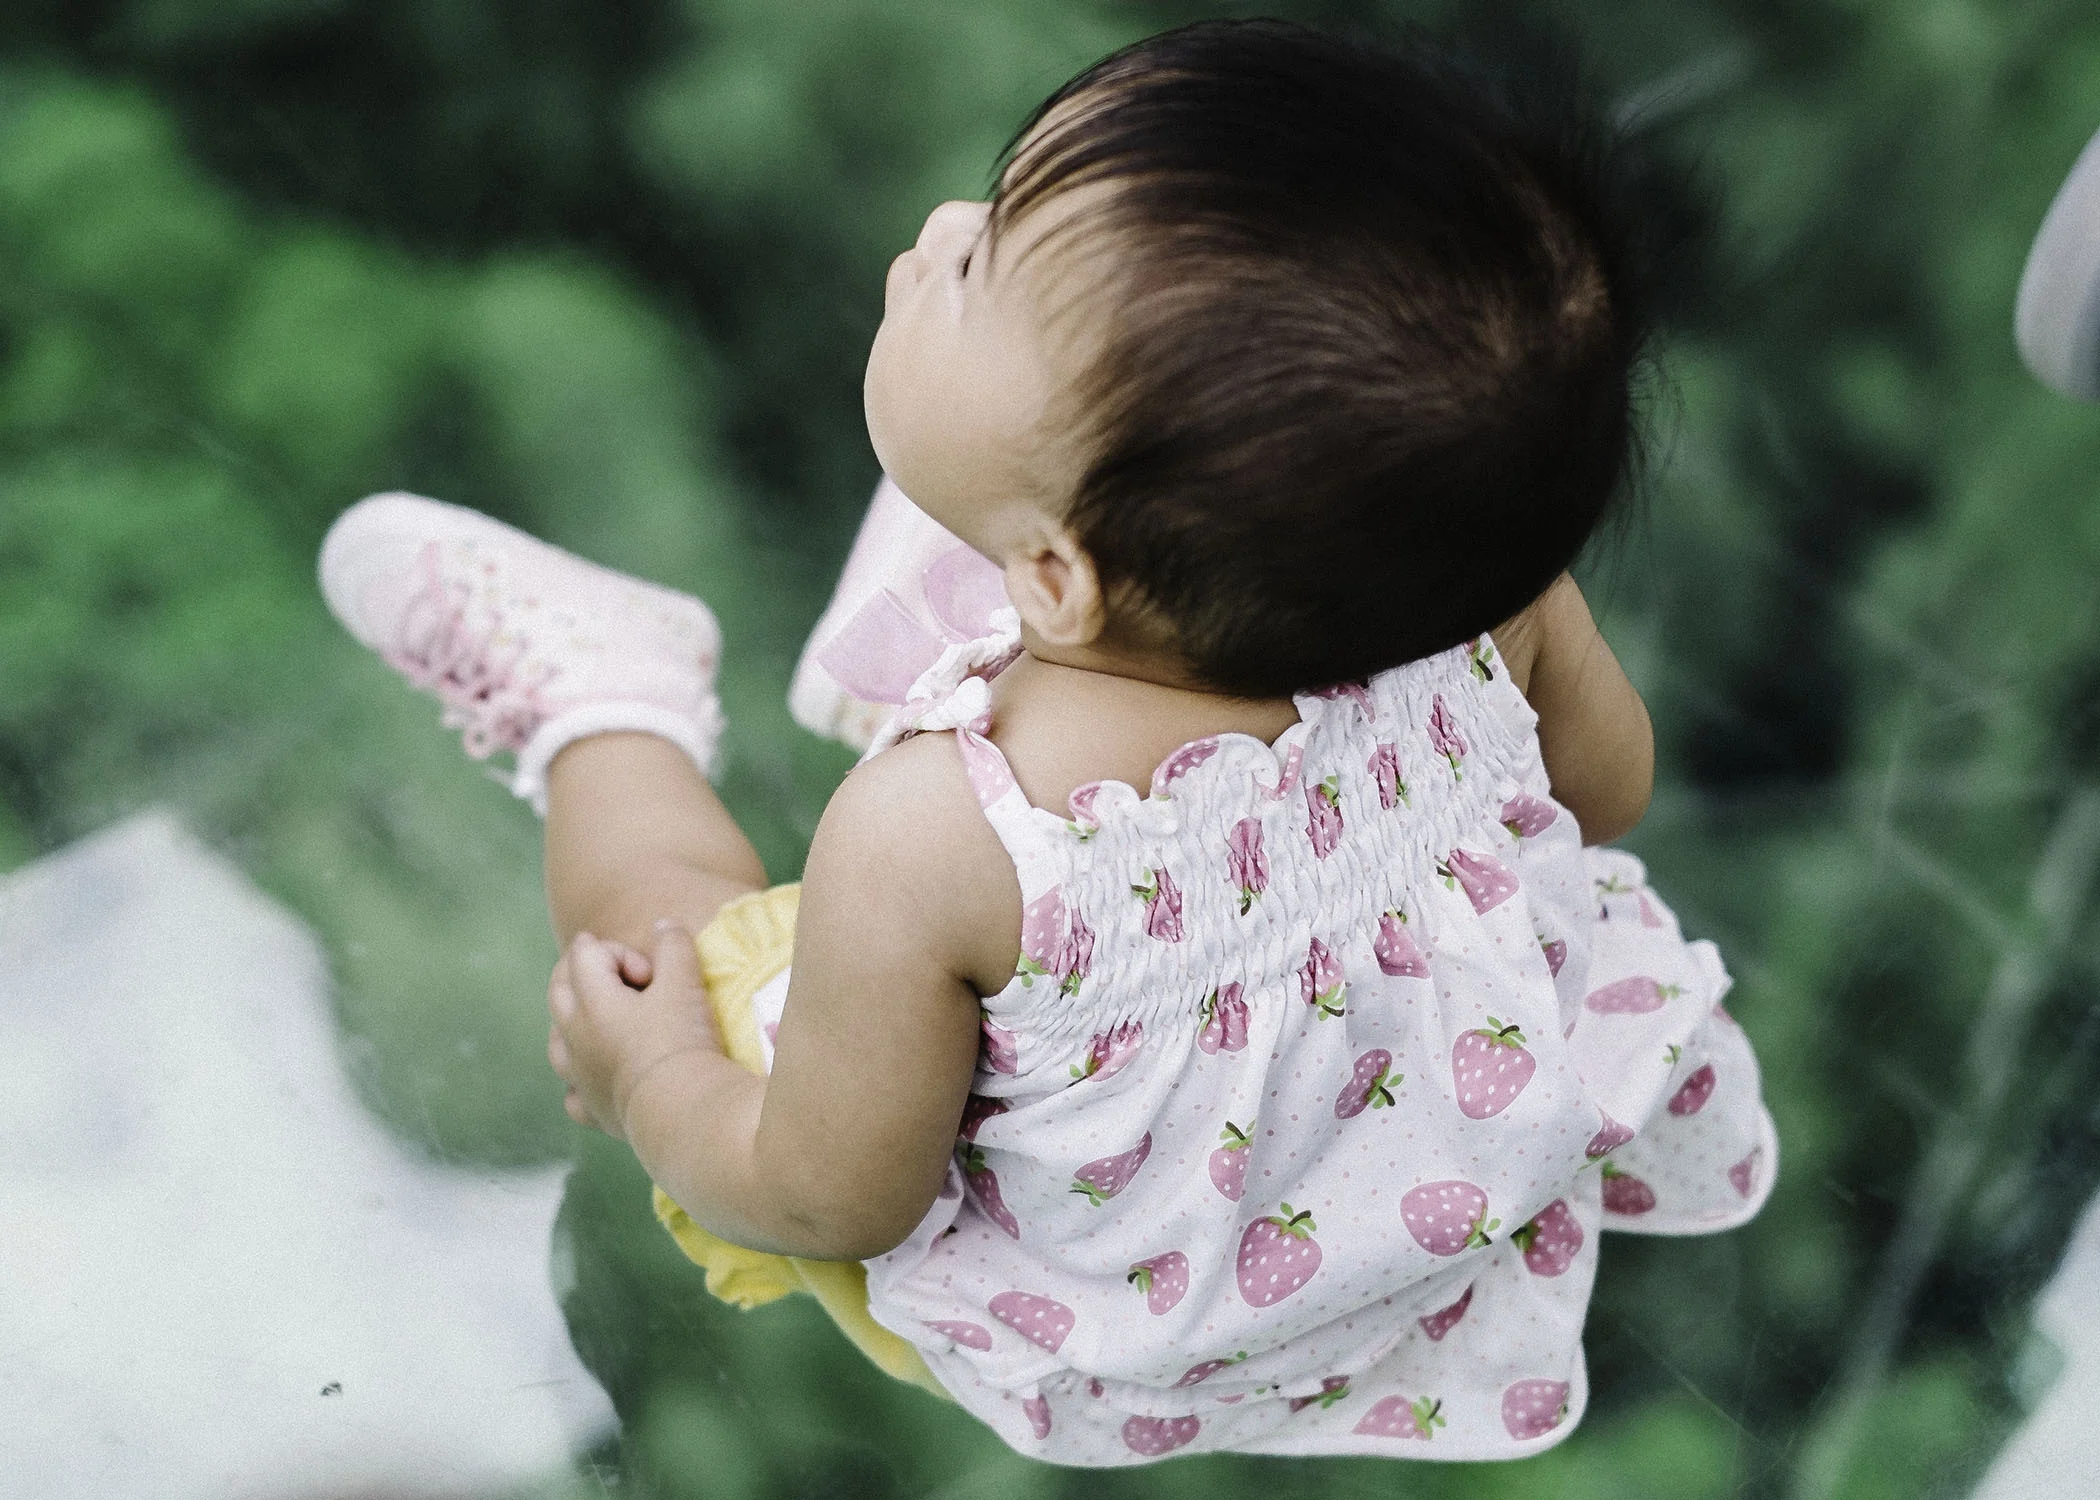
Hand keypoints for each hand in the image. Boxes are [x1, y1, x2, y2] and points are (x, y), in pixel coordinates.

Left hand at [547, 921, 724, 1138]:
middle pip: (559, 991)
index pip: (587, 955)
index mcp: (592, 1002)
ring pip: (556, 1043)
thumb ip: (674, 946)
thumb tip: (663, 925)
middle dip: (576, 971)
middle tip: (602, 966)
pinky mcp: (593, 1111)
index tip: (651, 970)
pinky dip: (578, 1082)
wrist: (681, 1113)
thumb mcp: (685, 983)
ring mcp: (579, 1077)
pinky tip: (594, 1079)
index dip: (619, 951)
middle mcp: (574, 1037)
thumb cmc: (681, 1042)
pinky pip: (572, 1095)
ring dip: (568, 1024)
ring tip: (588, 1020)